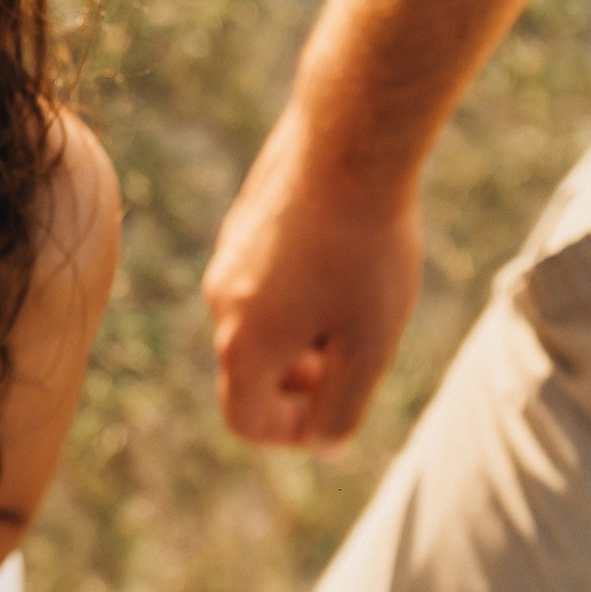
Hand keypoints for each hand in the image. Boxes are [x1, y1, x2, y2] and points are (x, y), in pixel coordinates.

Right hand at [202, 100, 421, 447]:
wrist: (348, 146)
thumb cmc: (365, 252)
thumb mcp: (370, 346)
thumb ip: (343, 408)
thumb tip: (323, 446)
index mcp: (244, 345)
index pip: (245, 421)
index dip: (291, 433)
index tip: (338, 406)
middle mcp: (220, 304)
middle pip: (249, 371)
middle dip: (300, 379)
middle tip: (354, 352)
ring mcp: (226, 258)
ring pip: (257, 320)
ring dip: (300, 330)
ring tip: (356, 298)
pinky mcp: (241, 222)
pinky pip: (261, 277)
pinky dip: (297, 287)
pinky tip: (344, 254)